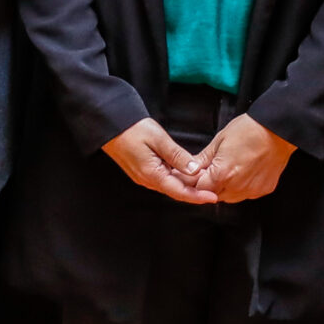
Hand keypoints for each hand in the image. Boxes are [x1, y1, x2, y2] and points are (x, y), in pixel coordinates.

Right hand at [102, 118, 219, 204]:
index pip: (179, 192)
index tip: (212, 198)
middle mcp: (147, 179)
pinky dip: (176, 178)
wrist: (110, 124)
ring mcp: (143, 176)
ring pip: (169, 185)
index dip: (197, 197)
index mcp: (151, 174)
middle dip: (194, 192)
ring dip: (185, 185)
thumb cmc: (132, 129)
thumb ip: (178, 156)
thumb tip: (195, 171)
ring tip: (203, 180)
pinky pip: (163, 178)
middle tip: (212, 188)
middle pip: (175, 191)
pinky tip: (185, 172)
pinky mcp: (142, 170)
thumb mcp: (159, 139)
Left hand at [193, 113, 295, 202]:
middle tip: (214, 168)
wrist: (278, 130)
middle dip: (210, 184)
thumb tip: (191, 167)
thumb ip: (203, 159)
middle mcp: (237, 186)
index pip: (199, 188)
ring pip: (230, 197)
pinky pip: (246, 194)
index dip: (196, 180)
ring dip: (225, 187)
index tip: (197, 173)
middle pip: (214, 195)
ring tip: (230, 168)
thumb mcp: (219, 140)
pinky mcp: (263, 190)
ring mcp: (252, 190)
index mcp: (222, 174)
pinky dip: (241, 187)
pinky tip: (244, 171)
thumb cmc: (250, 130)